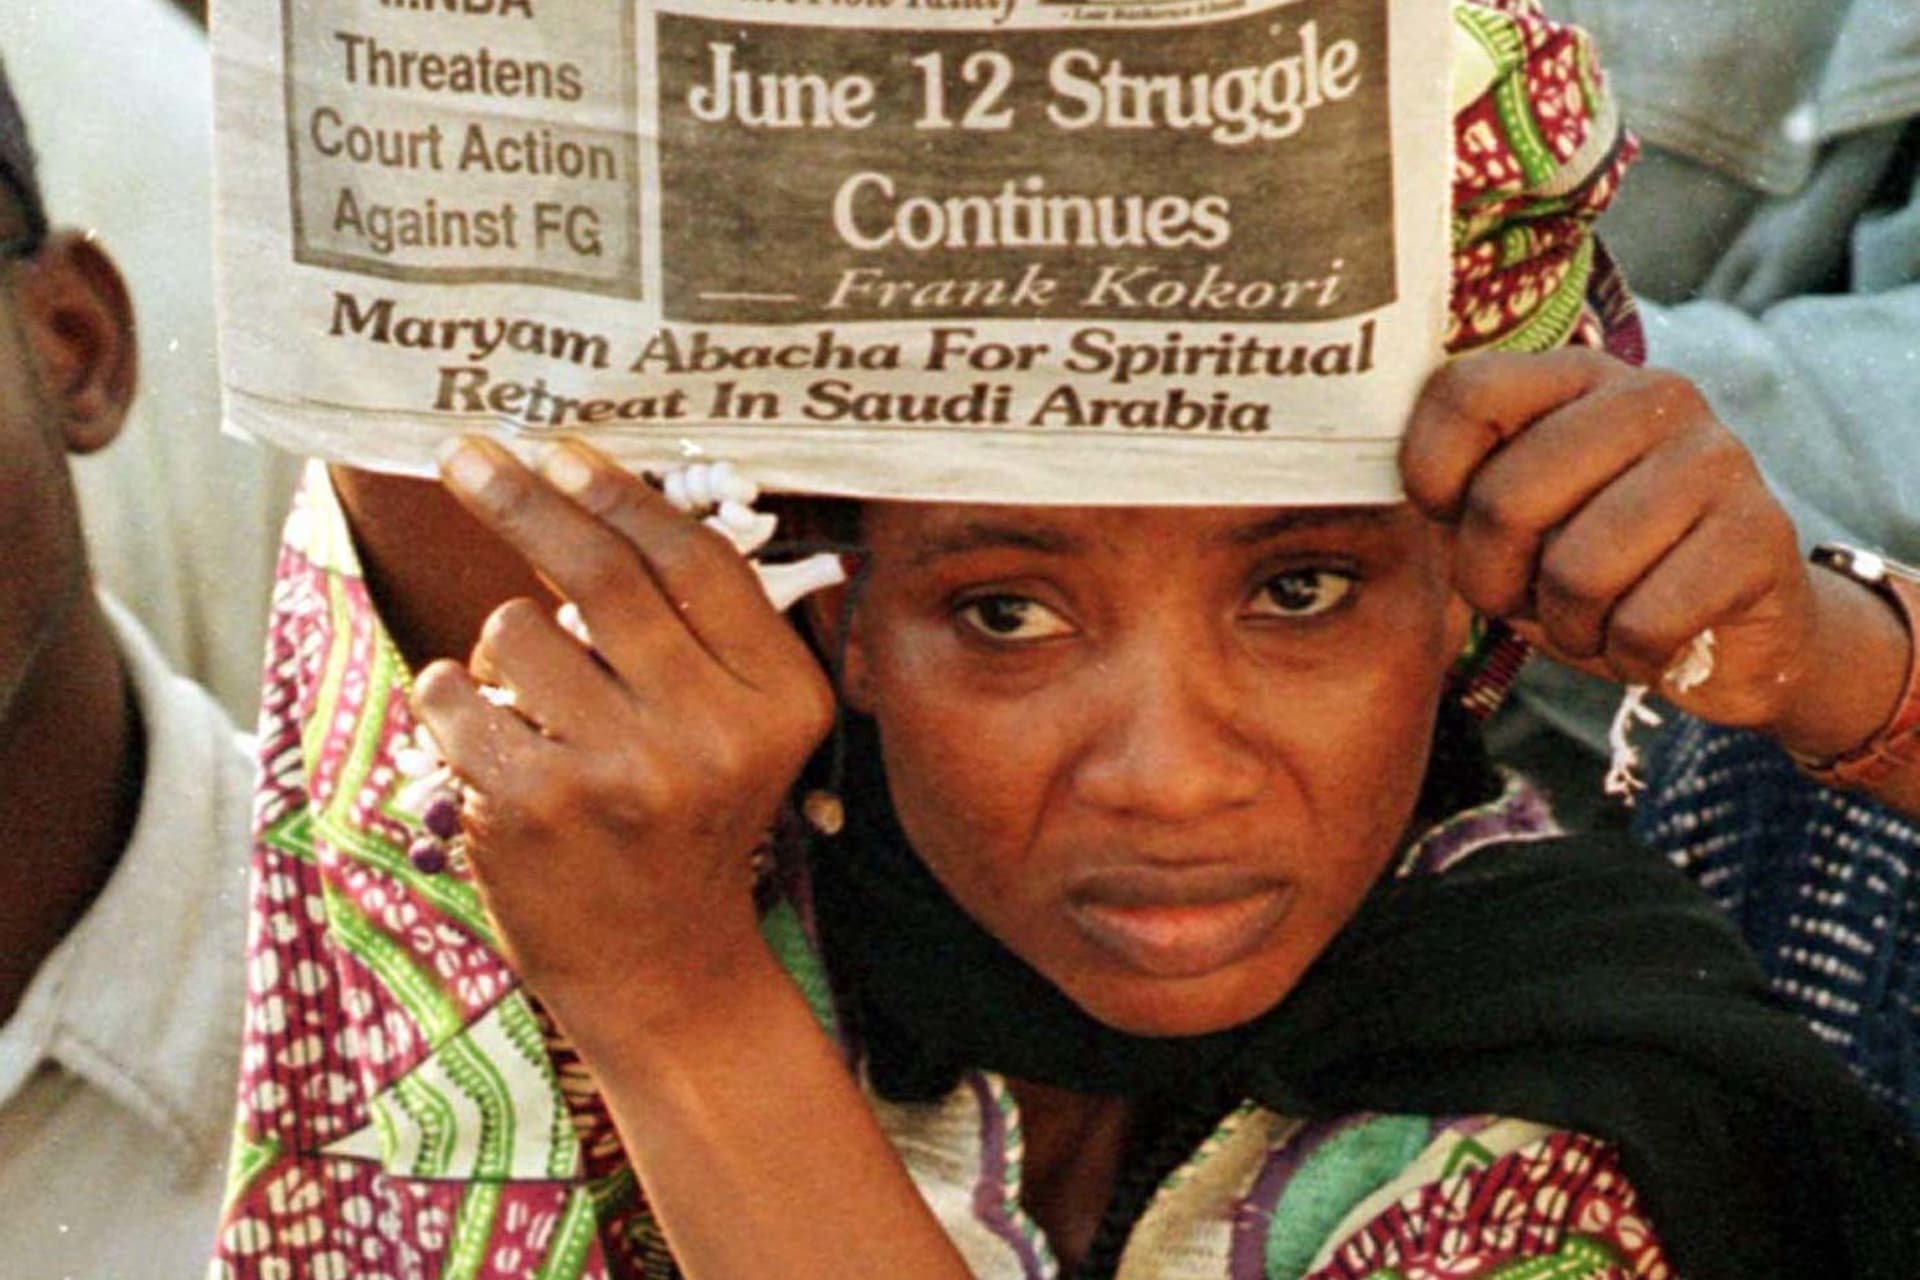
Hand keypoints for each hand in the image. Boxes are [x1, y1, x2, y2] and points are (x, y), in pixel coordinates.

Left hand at [410, 438, 836, 1032]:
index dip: (619, 493)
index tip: (561, 449)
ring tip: (532, 704)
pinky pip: (456, 694)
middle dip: (520, 498)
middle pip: (600, 574)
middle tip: (465, 453)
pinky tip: (485, 737)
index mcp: (779, 700)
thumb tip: (612, 497)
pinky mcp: (536, 807)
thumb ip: (704, 631)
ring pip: (513, 630)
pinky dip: (452, 696)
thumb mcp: (744, 731)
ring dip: (501, 646)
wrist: (664, 969)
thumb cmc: (692, 826)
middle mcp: (714, 732)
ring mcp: (622, 772)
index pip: (694, 563)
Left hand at [1399, 348, 1900, 751]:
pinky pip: (1644, 621)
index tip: (1450, 519)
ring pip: (1576, 570)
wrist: (1737, 634)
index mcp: (1576, 378)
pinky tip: (1655, 638)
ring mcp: (1715, 459)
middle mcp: (1650, 398)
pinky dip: (1632, 654)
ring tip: (1600, 616)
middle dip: (1496, 580)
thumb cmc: (1603, 574)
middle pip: (1506, 498)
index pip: (1464, 395)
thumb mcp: (1514, 526)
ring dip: (1570, 626)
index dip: (1432, 479)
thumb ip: (1455, 490)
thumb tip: (1355, 483)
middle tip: (1531, 596)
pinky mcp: (1760, 535)